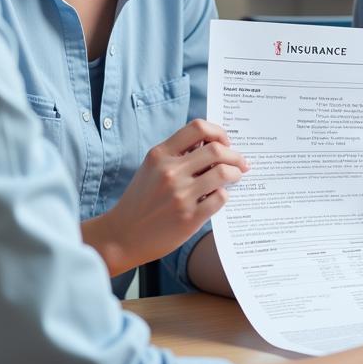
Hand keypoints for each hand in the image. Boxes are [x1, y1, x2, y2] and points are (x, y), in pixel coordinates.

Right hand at [91, 119, 247, 275]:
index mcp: (159, 155)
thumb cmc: (140, 200)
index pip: (197, 127)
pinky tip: (219, 196)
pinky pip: (220, 198)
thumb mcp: (151, 168)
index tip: (224, 142)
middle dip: (234, 155)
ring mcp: (180, 195)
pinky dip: (224, 195)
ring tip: (236, 176)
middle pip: (216, 150)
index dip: (217, 132)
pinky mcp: (189, 218)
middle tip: (240, 162)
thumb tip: (212, 146)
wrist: (122, 236)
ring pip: (223, 173)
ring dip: (235, 173)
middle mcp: (170, 172)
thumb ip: (177, 155)